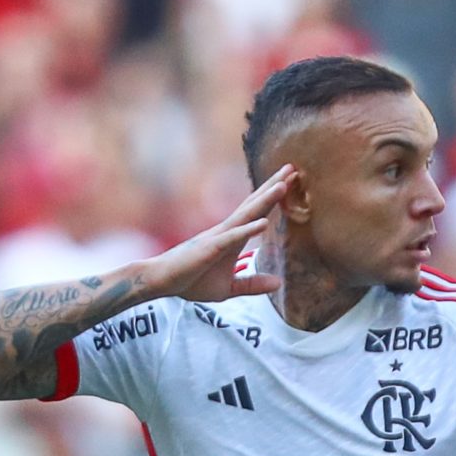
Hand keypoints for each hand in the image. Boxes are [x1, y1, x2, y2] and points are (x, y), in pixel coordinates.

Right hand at [133, 166, 293, 302]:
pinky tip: (263, 223)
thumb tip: (278, 283)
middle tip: (293, 168)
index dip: (274, 197)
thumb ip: (252, 284)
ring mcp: (218, 238)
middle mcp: (227, 231)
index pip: (257, 212)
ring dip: (265, 200)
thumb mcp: (228, 288)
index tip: (291, 181)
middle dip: (274, 187)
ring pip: (246, 215)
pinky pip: (232, 238)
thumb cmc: (191, 281)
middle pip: (254, 205)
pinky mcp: (210, 248)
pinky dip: (248, 230)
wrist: (162, 281)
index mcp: (233, 237)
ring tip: (283, 185)